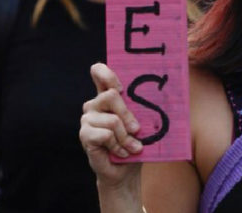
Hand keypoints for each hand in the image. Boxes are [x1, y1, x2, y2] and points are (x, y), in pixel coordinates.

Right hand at [80, 62, 142, 188]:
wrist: (125, 170)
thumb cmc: (135, 142)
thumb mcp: (142, 122)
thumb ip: (140, 108)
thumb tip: (157, 95)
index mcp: (108, 96)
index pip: (98, 72)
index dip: (106, 73)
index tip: (121, 88)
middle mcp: (95, 104)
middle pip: (111, 95)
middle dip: (128, 115)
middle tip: (137, 129)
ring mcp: (87, 118)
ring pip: (112, 120)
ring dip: (126, 137)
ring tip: (131, 146)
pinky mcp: (85, 134)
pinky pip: (106, 135)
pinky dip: (118, 146)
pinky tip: (121, 152)